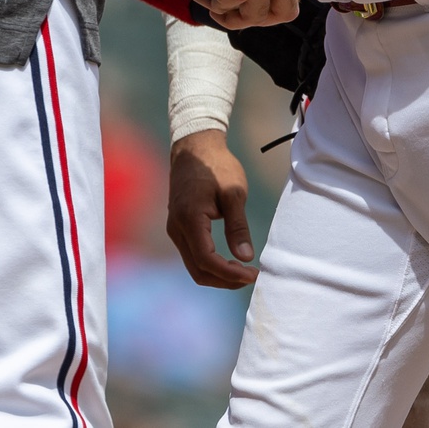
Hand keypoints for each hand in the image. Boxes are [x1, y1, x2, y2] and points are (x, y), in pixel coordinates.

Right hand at [166, 129, 257, 288]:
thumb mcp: (233, 193)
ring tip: (243, 272)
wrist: (194, 148)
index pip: (207, 260)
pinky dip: (210, 264)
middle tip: (251, 276)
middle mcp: (177, 228)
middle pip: (198, 270)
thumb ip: (238, 226)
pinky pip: (192, 255)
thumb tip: (245, 257)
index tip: (252, 274)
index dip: (230, 273)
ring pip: (194, 266)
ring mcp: (175, 229)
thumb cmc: (216, 166)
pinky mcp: (179, 227)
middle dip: (225, 280)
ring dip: (218, 275)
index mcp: (190, 219)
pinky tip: (229, 261)